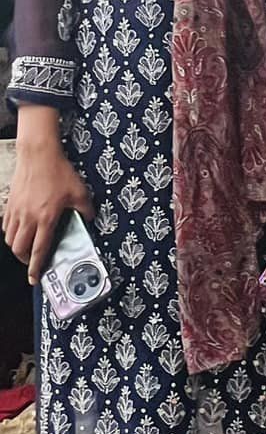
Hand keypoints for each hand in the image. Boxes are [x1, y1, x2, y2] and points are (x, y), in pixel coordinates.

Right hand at [3, 123, 92, 281]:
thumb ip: (86, 209)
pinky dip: (11, 233)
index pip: (39, 249)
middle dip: (25, 260)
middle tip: (33, 262)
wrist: (38, 155)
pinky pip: (6, 226)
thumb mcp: (80, 192)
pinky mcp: (10, 204)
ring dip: (17, 247)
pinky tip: (20, 230)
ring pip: (10, 239)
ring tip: (27, 248)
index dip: (37, 267)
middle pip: (19, 249)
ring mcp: (16, 211)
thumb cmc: (59, 172)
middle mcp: (28, 218)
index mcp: (46, 218)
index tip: (35, 278)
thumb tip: (89, 219)